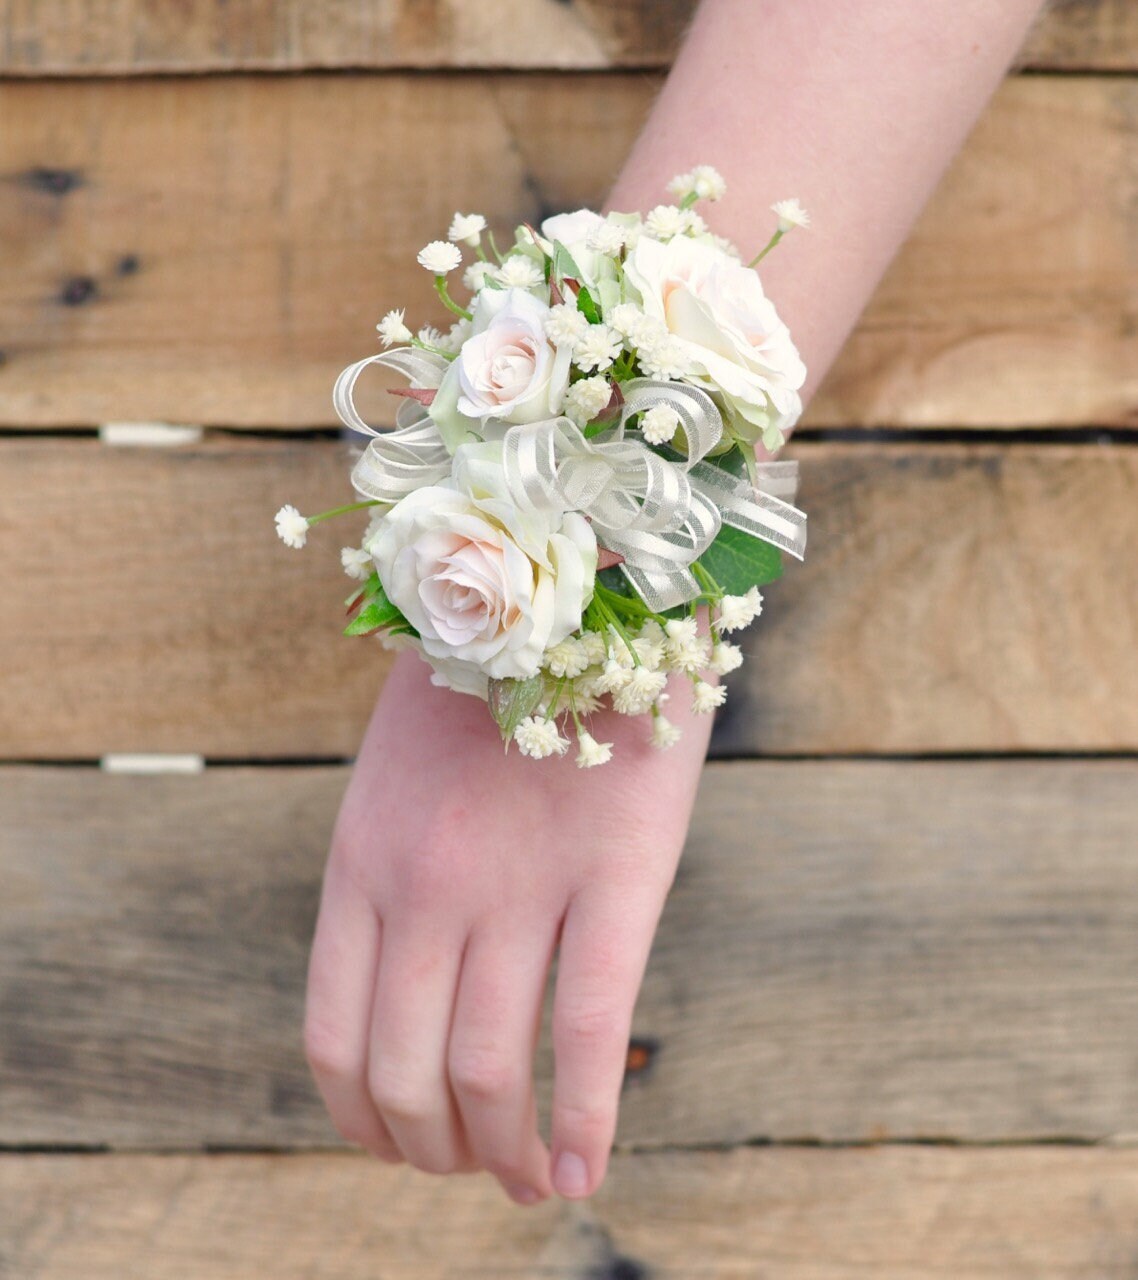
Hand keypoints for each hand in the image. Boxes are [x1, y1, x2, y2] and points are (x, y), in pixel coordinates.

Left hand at [304, 647, 712, 1204]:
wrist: (584, 577)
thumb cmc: (493, 685)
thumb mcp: (401, 773)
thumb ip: (391, 874)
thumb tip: (407, 985)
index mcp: (361, 859)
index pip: (332, 1037)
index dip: (361, 1118)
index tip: (398, 1145)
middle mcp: (424, 883)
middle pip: (407, 1072)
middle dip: (434, 1150)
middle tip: (469, 1173)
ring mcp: (517, 879)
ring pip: (490, 1070)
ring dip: (501, 1155)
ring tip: (524, 1183)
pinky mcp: (617, 870)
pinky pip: (588, 1029)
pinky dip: (584, 1121)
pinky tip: (583, 1172)